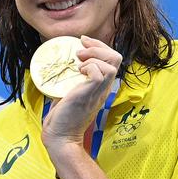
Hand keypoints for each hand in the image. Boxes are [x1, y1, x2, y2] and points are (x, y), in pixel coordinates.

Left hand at [41, 35, 121, 151]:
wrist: (60, 136)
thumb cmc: (62, 118)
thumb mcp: (69, 93)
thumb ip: (71, 82)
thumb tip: (62, 69)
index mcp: (100, 86)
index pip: (112, 59)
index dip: (99, 45)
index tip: (83, 41)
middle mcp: (103, 88)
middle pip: (117, 58)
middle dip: (99, 46)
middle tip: (80, 51)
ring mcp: (98, 92)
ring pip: (111, 64)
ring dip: (93, 57)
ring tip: (78, 63)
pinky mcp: (89, 95)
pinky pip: (99, 74)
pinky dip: (89, 67)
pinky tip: (78, 72)